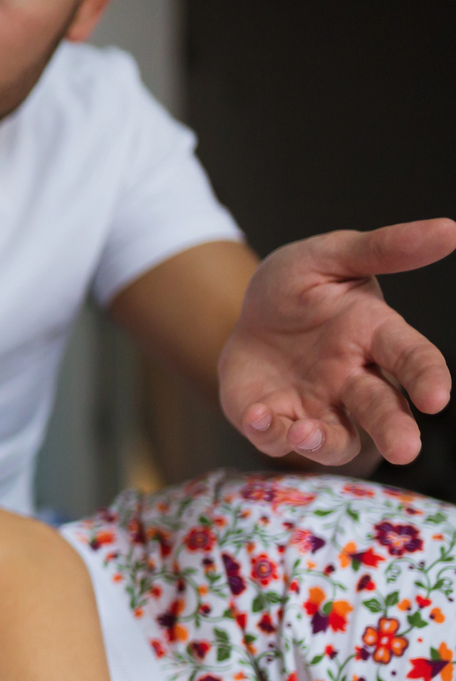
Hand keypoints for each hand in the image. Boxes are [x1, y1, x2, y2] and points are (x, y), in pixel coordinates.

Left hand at [220, 219, 455, 465]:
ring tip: (306, 432)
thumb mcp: (330, 255)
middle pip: (383, 410)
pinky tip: (258, 415)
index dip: (427, 377)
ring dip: (326, 442)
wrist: (245, 311)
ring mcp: (320, 407)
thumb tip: (449, 230)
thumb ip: (383, 248)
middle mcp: (356, 379)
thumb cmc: (298, 285)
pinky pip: (278, 437)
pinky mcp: (279, 422)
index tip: (437, 397)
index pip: (412, 358)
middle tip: (404, 450)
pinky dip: (270, 432)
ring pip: (337, 439)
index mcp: (376, 335)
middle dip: (395, 430)